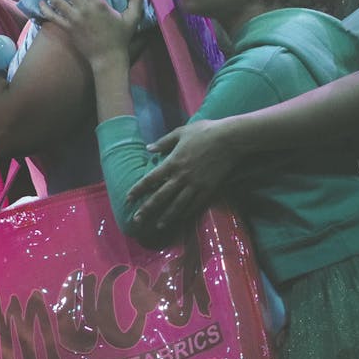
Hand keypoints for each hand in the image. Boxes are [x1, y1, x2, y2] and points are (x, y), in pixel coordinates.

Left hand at [36, 0, 144, 63]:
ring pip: (57, 1)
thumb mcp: (132, 18)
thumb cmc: (120, 38)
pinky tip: (40, 2)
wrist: (107, 58)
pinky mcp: (68, 29)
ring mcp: (74, 19)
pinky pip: (53, 17)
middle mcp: (84, 9)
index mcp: (99, 4)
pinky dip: (45, 9)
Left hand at [126, 119, 236, 237]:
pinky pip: (195, 204)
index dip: (138, 190)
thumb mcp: (181, 132)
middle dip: (147, 210)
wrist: (230, 139)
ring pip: (177, 205)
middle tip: (136, 221)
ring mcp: (195, 185)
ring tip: (158, 226)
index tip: (128, 199)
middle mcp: (181, 177)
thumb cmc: (204, 132)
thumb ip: (164, 142)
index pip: (150, 180)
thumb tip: (148, 148)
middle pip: (160, 197)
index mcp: (172, 162)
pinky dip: (186, 213)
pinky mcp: (209, 189)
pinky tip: (180, 218)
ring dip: (166, 217)